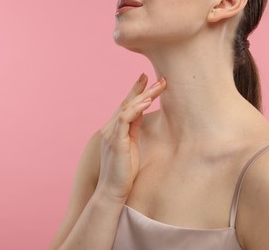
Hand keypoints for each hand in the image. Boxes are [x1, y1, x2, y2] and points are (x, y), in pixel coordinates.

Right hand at [96, 73, 166, 201]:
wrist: (112, 191)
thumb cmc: (123, 172)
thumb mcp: (131, 145)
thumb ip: (134, 129)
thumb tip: (142, 113)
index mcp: (114, 129)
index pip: (125, 105)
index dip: (136, 91)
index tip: (148, 79)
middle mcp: (109, 128)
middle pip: (127, 103)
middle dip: (143, 89)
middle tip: (159, 78)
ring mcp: (111, 133)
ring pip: (127, 107)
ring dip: (144, 95)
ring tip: (159, 86)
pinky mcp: (115, 141)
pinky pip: (125, 118)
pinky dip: (136, 108)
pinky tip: (147, 101)